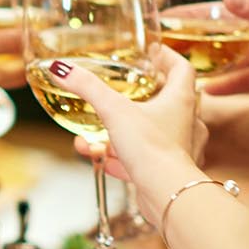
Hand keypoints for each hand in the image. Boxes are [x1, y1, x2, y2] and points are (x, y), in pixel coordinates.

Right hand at [57, 45, 202, 185]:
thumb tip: (61, 68)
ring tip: (100, 137)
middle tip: (126, 93)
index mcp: (180, 100)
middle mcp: (186, 122)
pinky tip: (107, 163)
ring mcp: (180, 149)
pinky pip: (147, 161)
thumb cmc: (151, 149)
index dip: (168, 58)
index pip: (181, 69)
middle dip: (144, 97)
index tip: (154, 54)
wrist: (166, 194)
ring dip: (126, 133)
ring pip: (154, 133)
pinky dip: (126, 160)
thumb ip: (87, 88)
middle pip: (169, 100)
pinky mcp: (170, 172)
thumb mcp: (114, 111)